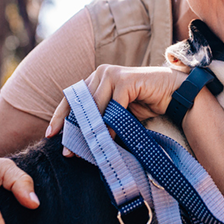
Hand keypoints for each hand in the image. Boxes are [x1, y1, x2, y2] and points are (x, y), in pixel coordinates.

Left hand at [46, 65, 186, 139]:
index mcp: (96, 78)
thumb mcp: (117, 113)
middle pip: (80, 103)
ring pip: (94, 105)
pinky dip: (110, 124)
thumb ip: (99, 119)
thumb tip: (78, 141)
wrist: (172, 94)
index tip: (51, 135)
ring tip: (88, 149)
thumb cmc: (144, 103)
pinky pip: (113, 106)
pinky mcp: (126, 80)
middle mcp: (101, 72)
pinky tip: (109, 138)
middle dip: (74, 129)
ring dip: (91, 129)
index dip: (60, 116)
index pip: (72, 98)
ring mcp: (113, 74)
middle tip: (68, 151)